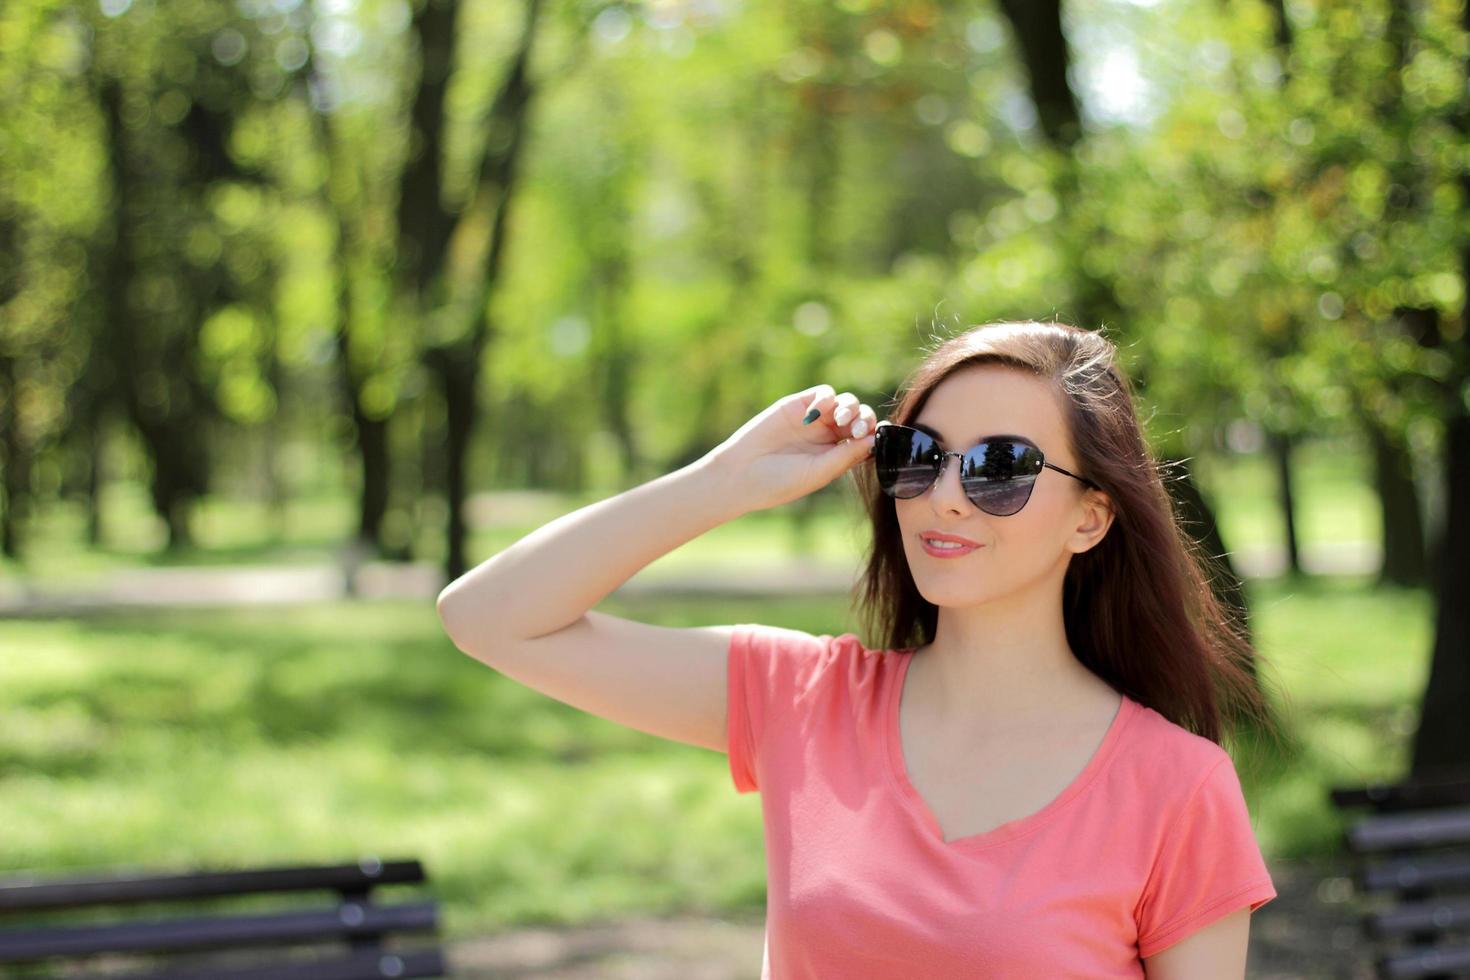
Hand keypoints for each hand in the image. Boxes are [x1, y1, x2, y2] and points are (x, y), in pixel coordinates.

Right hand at [702, 384, 878, 512]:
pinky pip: (824, 393)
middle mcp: (829, 436)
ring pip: (846, 402)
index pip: (866, 439)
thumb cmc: (780, 481)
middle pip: (860, 417)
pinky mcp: (798, 405)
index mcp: (838, 456)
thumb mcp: (819, 472)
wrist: (742, 473)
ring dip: (849, 408)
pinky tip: (814, 414)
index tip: (873, 438)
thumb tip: (875, 440)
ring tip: (838, 421)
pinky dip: (826, 399)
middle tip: (856, 431)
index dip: (875, 434)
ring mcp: (815, 419)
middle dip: (864, 420)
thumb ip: (847, 455)